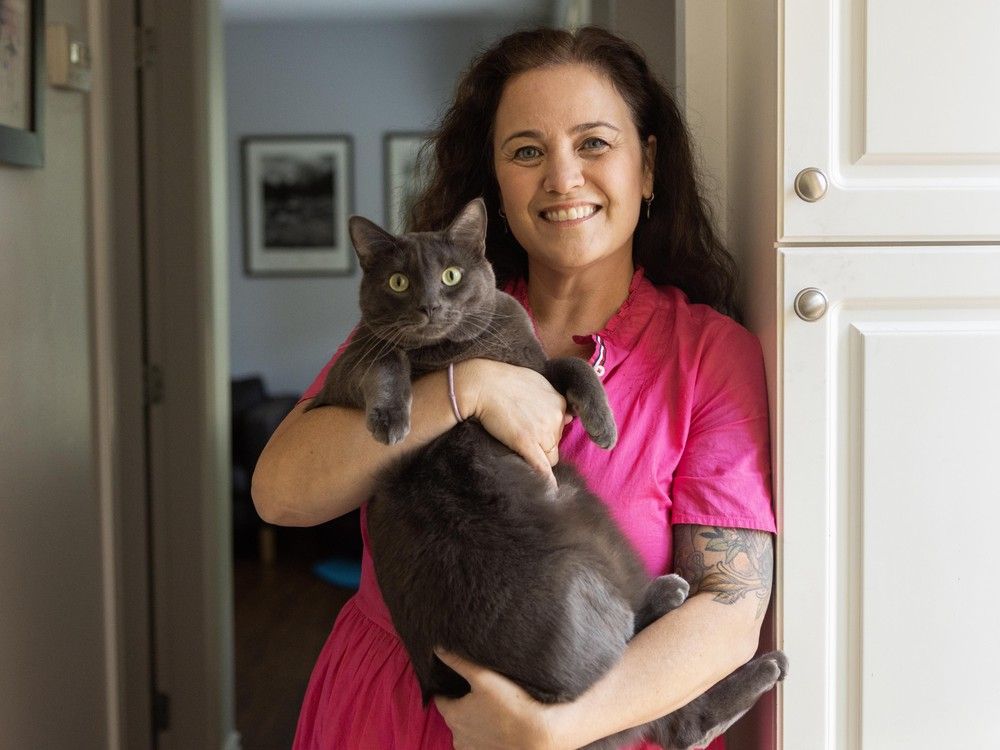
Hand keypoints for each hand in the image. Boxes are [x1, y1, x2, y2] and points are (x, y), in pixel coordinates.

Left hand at [434, 650, 559, 749]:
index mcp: (453, 715)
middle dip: (462, 704)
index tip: (459, 682)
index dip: (448, 688)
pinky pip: (478, 741)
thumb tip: (438, 649)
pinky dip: (483, 733)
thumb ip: (459, 662)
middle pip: (453, 714)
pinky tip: (497, 724)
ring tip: (491, 708)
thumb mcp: (483, 677)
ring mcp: (471, 748)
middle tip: (479, 692)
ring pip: (465, 729)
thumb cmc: (510, 705)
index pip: (440, 698)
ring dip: (473, 720)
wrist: (536, 735)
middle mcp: (457, 735)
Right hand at [455, 360, 571, 487]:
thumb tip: (570, 417)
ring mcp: (542, 432)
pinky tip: (549, 493)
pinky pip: (542, 467)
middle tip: (520, 433)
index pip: (560, 429)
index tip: (533, 432)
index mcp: (558, 403)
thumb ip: (552, 399)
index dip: (546, 433)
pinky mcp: (526, 443)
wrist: (482, 384)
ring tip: (516, 444)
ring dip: (536, 457)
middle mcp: (555, 417)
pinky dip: (546, 482)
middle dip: (541, 445)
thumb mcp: (536, 382)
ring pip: (548, 458)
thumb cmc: (504, 381)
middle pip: (554, 444)